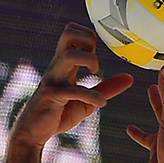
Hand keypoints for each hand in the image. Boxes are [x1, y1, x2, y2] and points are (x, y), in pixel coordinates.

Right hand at [10, 22, 132, 149]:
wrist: (33, 131)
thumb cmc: (58, 113)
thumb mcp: (87, 100)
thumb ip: (106, 87)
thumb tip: (129, 78)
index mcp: (63, 63)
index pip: (72, 31)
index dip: (88, 37)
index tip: (94, 54)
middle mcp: (57, 66)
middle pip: (68, 32)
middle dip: (87, 40)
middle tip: (94, 59)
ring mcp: (53, 79)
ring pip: (70, 55)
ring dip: (89, 61)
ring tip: (96, 74)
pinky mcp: (52, 95)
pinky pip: (74, 90)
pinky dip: (92, 96)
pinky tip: (101, 103)